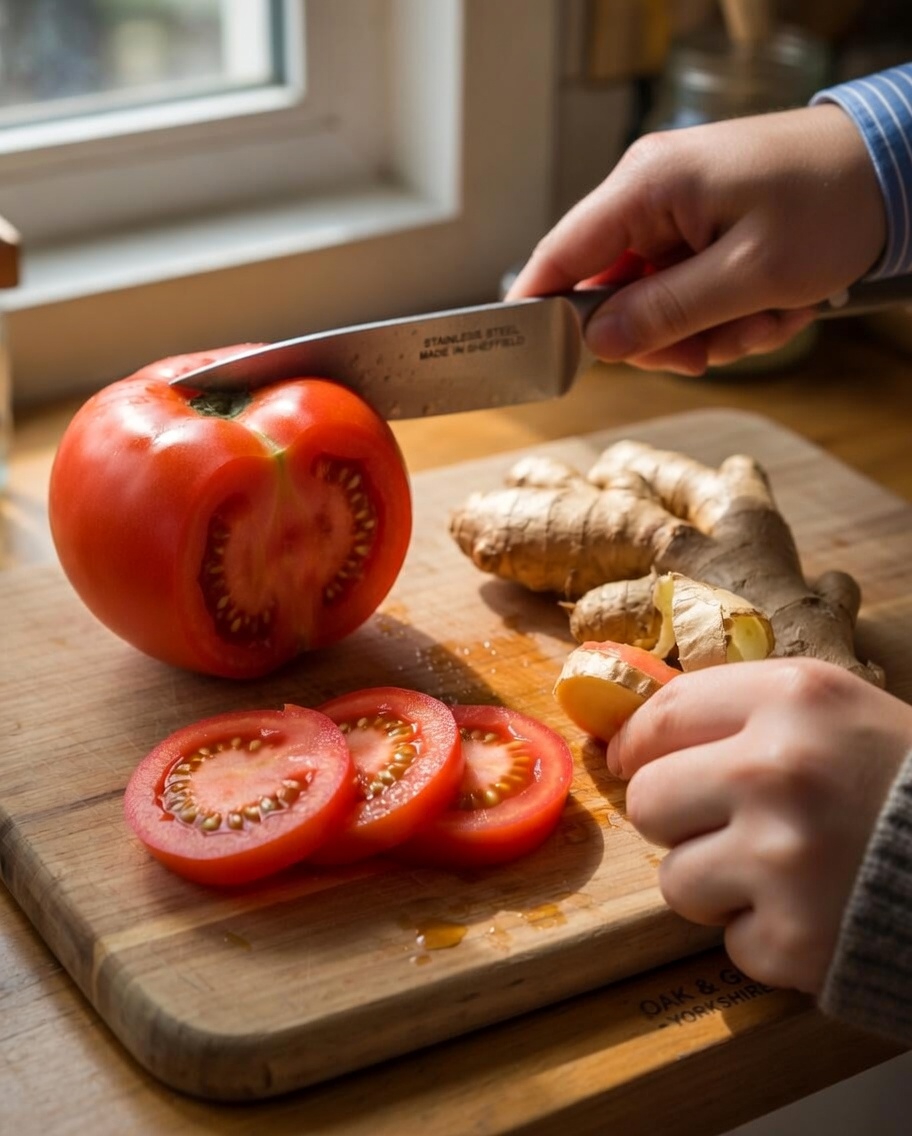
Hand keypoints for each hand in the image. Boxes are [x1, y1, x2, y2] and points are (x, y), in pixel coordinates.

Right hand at [508, 105, 885, 374]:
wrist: (895, 168)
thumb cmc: (832, 202)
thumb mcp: (748, 274)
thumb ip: (665, 312)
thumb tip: (599, 343)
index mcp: (648, 187)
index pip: (561, 255)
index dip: (539, 310)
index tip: (534, 360)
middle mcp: (652, 194)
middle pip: (612, 295)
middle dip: (663, 336)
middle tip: (707, 353)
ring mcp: (679, 212)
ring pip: (657, 303)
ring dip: (707, 330)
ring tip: (763, 320)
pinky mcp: (704, 228)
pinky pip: (692, 292)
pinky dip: (729, 314)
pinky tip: (772, 307)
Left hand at [605, 658, 911, 993]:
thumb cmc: (909, 782)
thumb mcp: (838, 711)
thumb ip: (743, 711)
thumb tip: (634, 736)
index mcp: (793, 698)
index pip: (664, 715)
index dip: (636, 744)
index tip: (631, 762)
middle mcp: (779, 770)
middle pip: (649, 799)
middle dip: (676, 818)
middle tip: (726, 824)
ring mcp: (785, 858)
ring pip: (676, 880)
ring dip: (718, 884)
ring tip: (784, 873)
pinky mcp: (796, 939)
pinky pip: (731, 941)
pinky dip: (766, 936)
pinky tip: (818, 913)